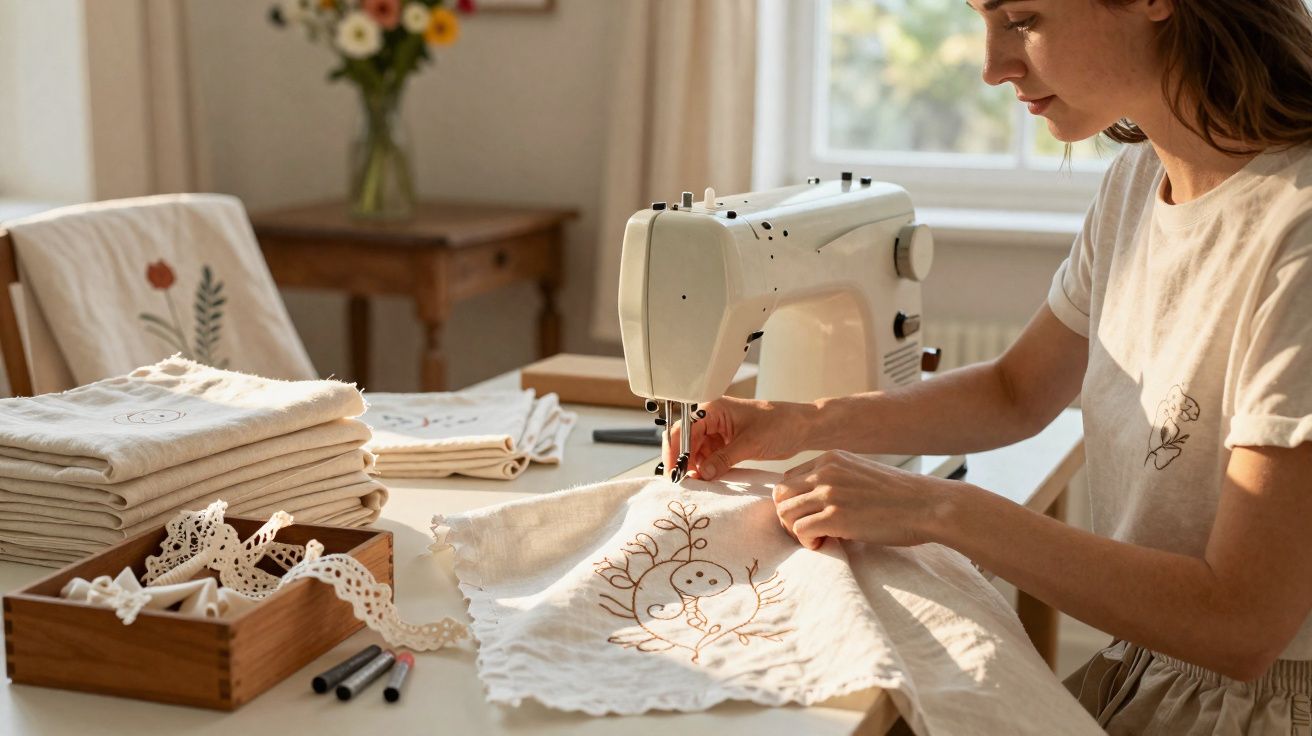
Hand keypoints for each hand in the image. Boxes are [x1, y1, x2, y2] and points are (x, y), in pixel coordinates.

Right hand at [664, 397, 804, 480]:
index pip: (684, 429)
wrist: (802, 428)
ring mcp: (719, 432)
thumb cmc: (781, 424)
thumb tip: (702, 474)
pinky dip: (707, 469)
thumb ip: (723, 459)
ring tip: (696, 484)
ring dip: (694, 467)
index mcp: (714, 409)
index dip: (675, 450)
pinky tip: (707, 480)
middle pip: (686, 441)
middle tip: (682, 482)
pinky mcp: (727, 443)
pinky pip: (709, 457)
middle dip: (683, 461)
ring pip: (696, 451)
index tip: (673, 471)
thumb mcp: (750, 443)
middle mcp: (713, 418)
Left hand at [773, 450, 954, 548]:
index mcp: (830, 458)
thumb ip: (836, 479)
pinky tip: (825, 543)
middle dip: (788, 517)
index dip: (794, 503)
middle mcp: (826, 471)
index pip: (788, 480)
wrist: (929, 504)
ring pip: (785, 513)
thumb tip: (813, 502)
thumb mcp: (861, 473)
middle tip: (808, 531)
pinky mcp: (837, 516)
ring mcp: (830, 492)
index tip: (811, 517)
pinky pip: (800, 530)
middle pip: (780, 495)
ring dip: (796, 531)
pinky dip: (807, 541)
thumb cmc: (900, 496)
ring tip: (818, 537)